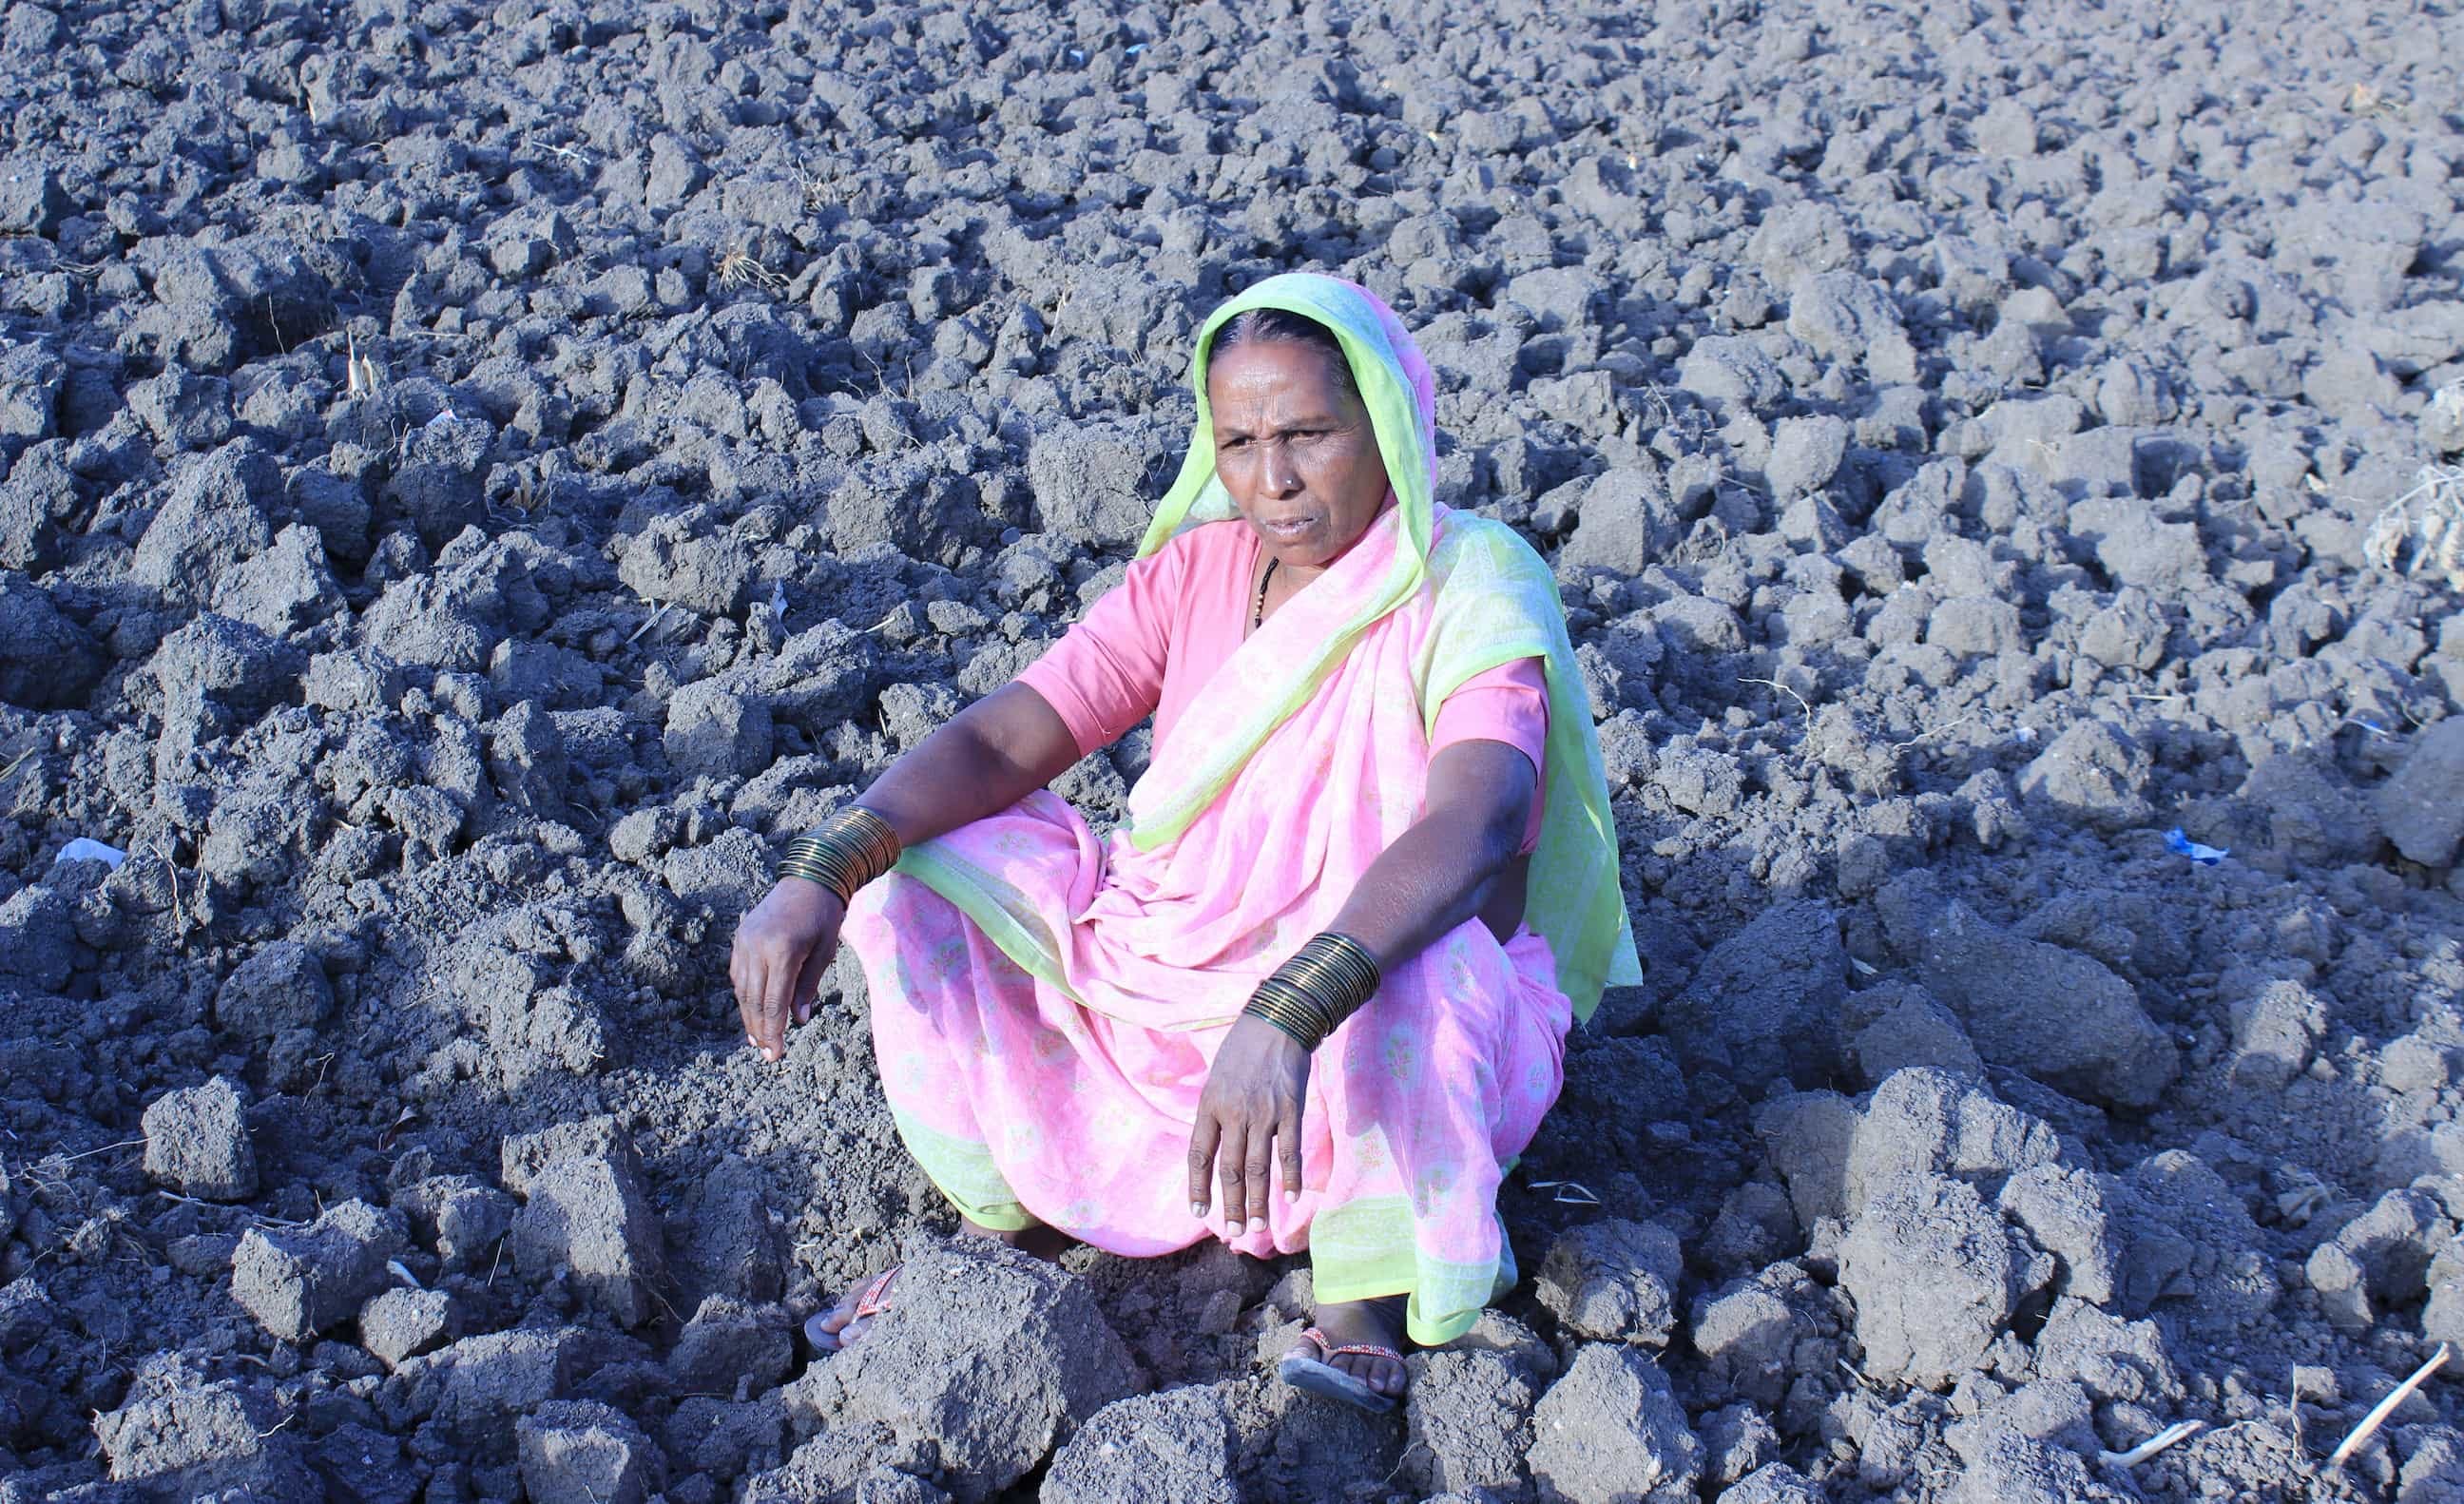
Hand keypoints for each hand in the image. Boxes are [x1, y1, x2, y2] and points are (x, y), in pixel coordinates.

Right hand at [729, 879, 845, 1062]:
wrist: (808, 878)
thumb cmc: (824, 915)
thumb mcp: (824, 952)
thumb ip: (809, 986)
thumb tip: (800, 1019)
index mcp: (782, 951)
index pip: (774, 1002)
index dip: (774, 1031)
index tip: (776, 1054)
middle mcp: (757, 947)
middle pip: (754, 1000)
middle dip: (760, 1030)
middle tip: (768, 1054)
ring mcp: (744, 941)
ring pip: (742, 989)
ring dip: (749, 1016)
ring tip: (758, 1038)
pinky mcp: (740, 938)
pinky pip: (738, 973)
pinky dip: (744, 995)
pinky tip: (752, 1010)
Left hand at [1187, 1015, 1310, 1234]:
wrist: (1277, 1021)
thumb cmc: (1243, 1049)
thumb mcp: (1216, 1079)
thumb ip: (1216, 1114)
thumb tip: (1215, 1147)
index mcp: (1211, 1106)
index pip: (1200, 1156)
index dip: (1198, 1187)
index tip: (1199, 1213)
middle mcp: (1234, 1114)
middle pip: (1231, 1170)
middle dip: (1230, 1205)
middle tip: (1232, 1233)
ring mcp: (1264, 1114)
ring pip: (1258, 1168)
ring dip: (1257, 1201)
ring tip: (1256, 1227)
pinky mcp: (1291, 1111)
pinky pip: (1289, 1151)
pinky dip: (1290, 1176)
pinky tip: (1291, 1197)